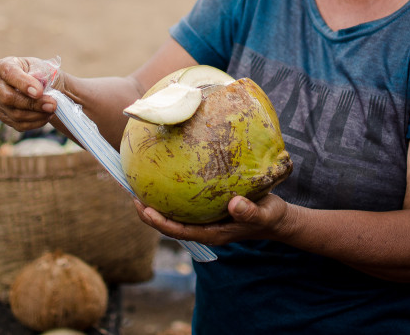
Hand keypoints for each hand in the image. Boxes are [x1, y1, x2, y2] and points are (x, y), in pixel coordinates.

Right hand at [0, 56, 64, 131]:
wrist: (42, 84)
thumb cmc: (40, 72)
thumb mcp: (42, 67)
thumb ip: (41, 75)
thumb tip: (38, 90)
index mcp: (3, 66)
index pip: (10, 74)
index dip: (24, 84)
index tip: (39, 92)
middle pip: (8, 98)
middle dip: (32, 103)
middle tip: (52, 104)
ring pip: (15, 114)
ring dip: (37, 114)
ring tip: (52, 109)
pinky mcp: (4, 116)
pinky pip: (19, 125)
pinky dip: (35, 122)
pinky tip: (46, 116)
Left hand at [132, 193, 292, 246]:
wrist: (277, 219)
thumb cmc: (270, 217)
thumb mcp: (265, 213)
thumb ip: (250, 212)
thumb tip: (234, 204)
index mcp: (212, 233)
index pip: (179, 231)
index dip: (159, 222)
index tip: (144, 209)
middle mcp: (204, 229)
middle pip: (169, 224)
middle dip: (148, 212)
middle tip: (132, 193)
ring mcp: (204, 221)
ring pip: (174, 214)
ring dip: (156, 203)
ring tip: (139, 184)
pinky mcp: (208, 211)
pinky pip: (184, 204)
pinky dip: (172, 194)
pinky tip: (166, 176)